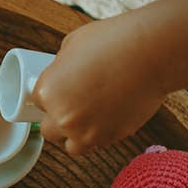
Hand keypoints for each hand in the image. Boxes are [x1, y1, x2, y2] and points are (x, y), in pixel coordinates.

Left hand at [32, 15, 169, 155]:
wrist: (150, 53)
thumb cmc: (113, 42)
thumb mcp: (72, 44)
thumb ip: (60, 66)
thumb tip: (61, 74)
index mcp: (48, 92)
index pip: (37, 102)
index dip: (50, 95)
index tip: (62, 90)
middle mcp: (64, 117)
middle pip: (49, 131)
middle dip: (58, 120)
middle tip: (74, 106)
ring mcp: (88, 132)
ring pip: (73, 146)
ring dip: (77, 135)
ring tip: (90, 118)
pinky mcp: (113, 137)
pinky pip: (100, 143)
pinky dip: (101, 134)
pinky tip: (110, 116)